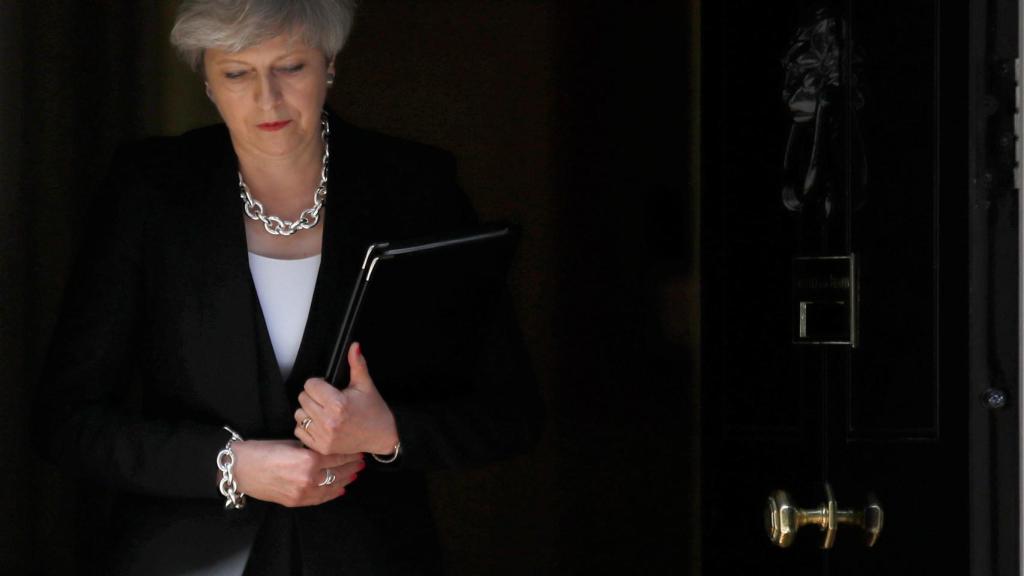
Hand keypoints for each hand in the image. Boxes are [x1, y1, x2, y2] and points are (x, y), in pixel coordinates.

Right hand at [230, 439, 363, 507]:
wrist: (240, 469)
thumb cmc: (262, 451)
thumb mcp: (290, 443)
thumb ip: (311, 448)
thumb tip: (327, 448)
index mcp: (308, 460)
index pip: (337, 456)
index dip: (349, 453)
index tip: (357, 449)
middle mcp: (308, 479)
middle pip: (338, 472)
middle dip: (351, 466)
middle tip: (361, 461)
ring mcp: (302, 493)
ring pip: (332, 487)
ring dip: (345, 480)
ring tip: (354, 473)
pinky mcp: (296, 502)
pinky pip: (320, 499)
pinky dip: (332, 493)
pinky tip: (340, 488)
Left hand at [294, 342, 399, 455]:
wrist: (381, 436)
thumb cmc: (373, 410)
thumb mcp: (365, 385)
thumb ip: (357, 364)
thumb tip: (354, 346)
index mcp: (338, 404)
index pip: (310, 385)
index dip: (319, 383)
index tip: (328, 387)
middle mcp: (329, 421)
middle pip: (303, 398)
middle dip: (313, 396)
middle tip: (327, 399)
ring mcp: (324, 436)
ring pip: (299, 414)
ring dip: (308, 411)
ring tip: (324, 411)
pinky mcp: (321, 447)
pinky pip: (299, 431)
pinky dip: (307, 426)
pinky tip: (321, 423)